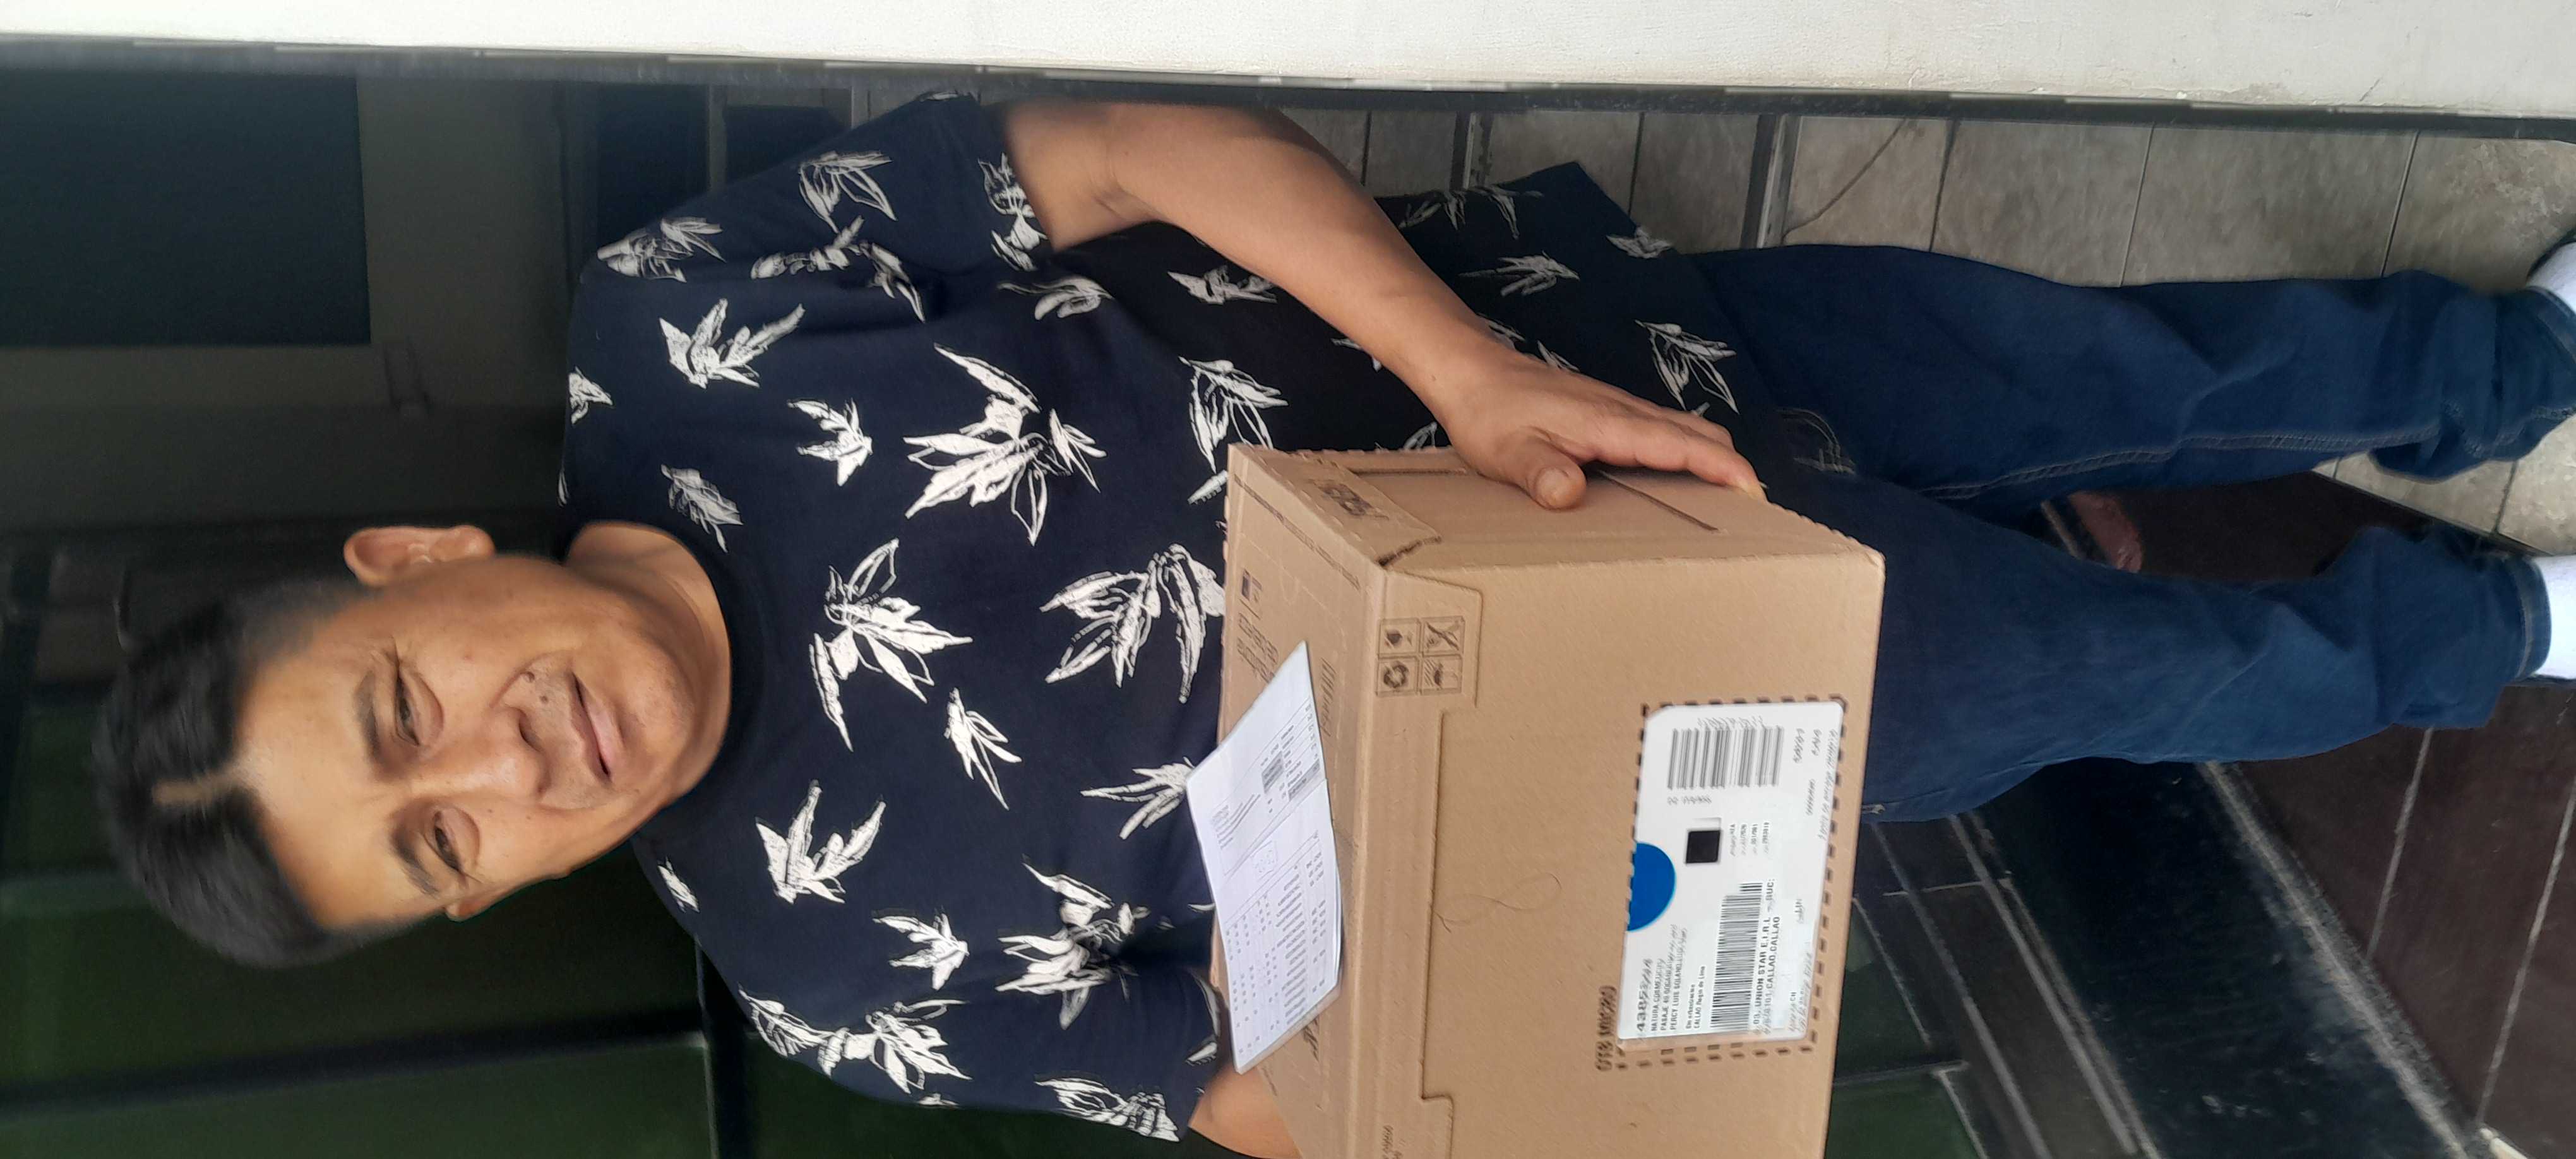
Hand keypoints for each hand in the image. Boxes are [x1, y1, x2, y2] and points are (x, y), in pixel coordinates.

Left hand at [1421, 347, 1760, 508]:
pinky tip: (1676, 481)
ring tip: (1725, 503)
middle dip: (1731, 467)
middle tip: (1750, 512)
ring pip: (1684, 430)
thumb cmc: (1489, 413)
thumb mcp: (1507, 451)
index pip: (1683, 445)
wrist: (1471, 374)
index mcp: (1610, 424)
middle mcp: (1624, 413)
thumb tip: (1568, 494)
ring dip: (1711, 459)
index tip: (1755, 494)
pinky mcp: (1608, 415)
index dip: (1723, 469)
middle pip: (1698, 433)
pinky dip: (1686, 453)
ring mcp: (1618, 410)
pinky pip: (1662, 432)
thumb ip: (1539, 473)